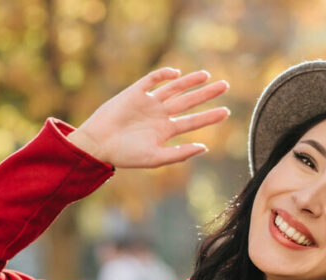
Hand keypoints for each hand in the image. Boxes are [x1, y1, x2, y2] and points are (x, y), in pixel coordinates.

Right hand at [66, 68, 229, 167]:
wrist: (98, 144)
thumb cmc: (125, 155)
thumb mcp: (156, 158)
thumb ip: (180, 154)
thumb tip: (205, 148)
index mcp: (165, 131)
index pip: (192, 122)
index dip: (209, 117)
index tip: (226, 112)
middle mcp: (159, 115)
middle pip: (188, 102)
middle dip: (206, 94)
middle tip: (225, 86)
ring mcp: (148, 102)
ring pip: (174, 88)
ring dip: (190, 81)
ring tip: (207, 75)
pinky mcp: (135, 92)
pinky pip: (152, 80)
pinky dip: (164, 75)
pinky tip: (177, 74)